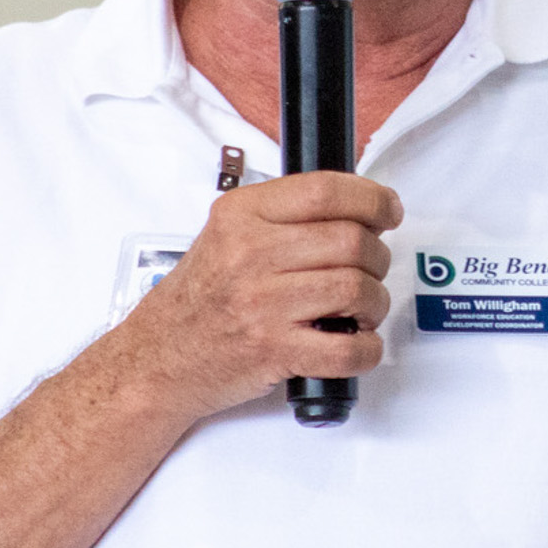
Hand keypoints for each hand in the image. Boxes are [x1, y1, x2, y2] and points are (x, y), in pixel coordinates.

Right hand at [106, 171, 403, 421]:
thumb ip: (282, 215)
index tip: (387, 210)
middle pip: (350, 240)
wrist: (159, 357)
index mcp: (241, 216)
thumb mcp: (226, 234)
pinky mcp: (274, 351)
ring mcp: (262, 305)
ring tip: (362, 307)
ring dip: (375, 301)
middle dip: (377, 256)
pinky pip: (347, 349)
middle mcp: (250, 255)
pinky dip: (367, 348)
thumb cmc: (200, 297)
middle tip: (371, 267)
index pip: (324, 191)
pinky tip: (358, 342)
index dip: (370, 198)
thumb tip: (355, 208)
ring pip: (357, 289)